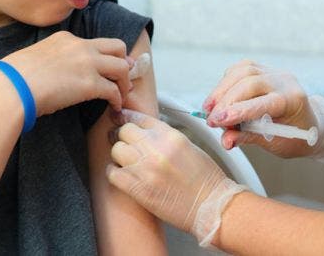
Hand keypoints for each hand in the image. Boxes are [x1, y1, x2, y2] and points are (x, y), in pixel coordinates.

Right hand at [0, 31, 131, 115]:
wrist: (12, 87)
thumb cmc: (14, 77)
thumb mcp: (35, 58)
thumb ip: (50, 61)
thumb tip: (51, 75)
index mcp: (66, 38)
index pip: (94, 43)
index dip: (104, 56)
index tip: (107, 67)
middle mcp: (81, 46)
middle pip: (117, 47)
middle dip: (123, 61)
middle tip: (123, 78)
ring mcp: (87, 63)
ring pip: (122, 67)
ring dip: (124, 82)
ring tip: (121, 95)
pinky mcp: (90, 84)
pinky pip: (114, 90)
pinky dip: (117, 99)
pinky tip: (114, 107)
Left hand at [107, 110, 245, 246]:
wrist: (210, 206)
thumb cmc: (205, 180)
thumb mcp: (189, 146)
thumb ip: (165, 137)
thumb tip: (146, 133)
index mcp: (170, 136)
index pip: (139, 118)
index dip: (126, 117)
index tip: (119, 119)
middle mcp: (156, 149)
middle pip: (124, 131)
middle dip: (122, 135)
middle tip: (122, 141)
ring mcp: (145, 168)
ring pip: (116, 150)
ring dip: (119, 155)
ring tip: (125, 160)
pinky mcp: (138, 188)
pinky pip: (113, 173)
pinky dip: (114, 172)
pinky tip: (122, 174)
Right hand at [202, 60, 323, 166]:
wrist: (309, 122)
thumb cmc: (294, 137)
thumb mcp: (275, 144)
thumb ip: (249, 138)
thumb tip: (225, 140)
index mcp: (293, 101)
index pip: (263, 102)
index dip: (238, 111)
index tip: (217, 122)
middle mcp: (285, 81)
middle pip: (250, 82)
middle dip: (225, 101)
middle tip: (210, 120)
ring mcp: (274, 71)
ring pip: (243, 71)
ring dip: (221, 90)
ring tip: (208, 109)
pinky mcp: (264, 68)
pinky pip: (241, 68)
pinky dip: (226, 81)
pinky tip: (218, 97)